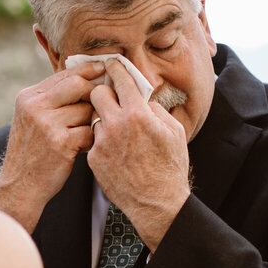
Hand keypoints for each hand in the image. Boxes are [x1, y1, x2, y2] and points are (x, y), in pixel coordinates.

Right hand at [0, 61, 103, 231]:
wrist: (20, 185)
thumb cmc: (32, 152)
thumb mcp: (31, 118)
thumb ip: (52, 99)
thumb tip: (86, 79)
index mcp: (28, 97)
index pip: (64, 74)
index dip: (87, 70)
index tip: (103, 68)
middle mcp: (35, 107)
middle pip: (78, 85)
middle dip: (94, 94)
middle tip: (100, 105)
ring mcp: (47, 124)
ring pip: (86, 110)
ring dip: (91, 122)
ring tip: (82, 136)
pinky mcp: (60, 142)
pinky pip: (89, 131)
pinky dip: (90, 140)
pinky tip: (82, 148)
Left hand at [86, 58, 190, 250]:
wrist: (157, 203)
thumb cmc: (170, 167)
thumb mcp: (173, 131)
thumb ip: (154, 109)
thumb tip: (141, 98)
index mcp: (138, 114)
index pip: (119, 79)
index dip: (114, 68)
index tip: (111, 64)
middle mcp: (116, 125)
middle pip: (97, 94)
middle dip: (103, 92)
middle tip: (110, 97)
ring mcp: (102, 143)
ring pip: (94, 117)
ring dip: (103, 119)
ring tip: (117, 131)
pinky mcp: (94, 159)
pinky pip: (94, 140)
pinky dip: (102, 141)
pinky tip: (116, 151)